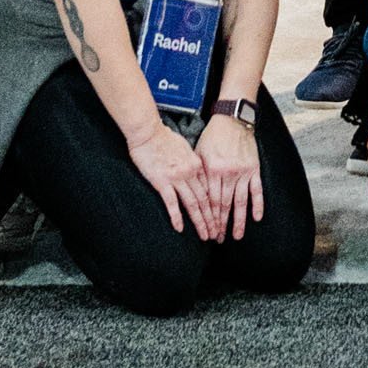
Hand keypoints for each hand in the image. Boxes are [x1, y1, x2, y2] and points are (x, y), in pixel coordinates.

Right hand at [128, 123, 221, 237]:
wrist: (148, 131)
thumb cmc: (164, 138)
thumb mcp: (185, 149)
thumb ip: (192, 163)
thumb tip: (197, 172)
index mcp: (197, 165)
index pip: (210, 191)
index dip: (216, 207)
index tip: (220, 219)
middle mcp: (190, 173)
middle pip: (204, 200)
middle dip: (212, 219)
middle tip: (217, 234)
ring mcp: (177, 178)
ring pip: (192, 204)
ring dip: (200, 221)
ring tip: (205, 235)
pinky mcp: (162, 181)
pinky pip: (171, 203)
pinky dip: (176, 216)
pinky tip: (180, 228)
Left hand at [197, 112, 264, 238]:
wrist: (233, 118)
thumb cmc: (213, 136)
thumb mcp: (199, 153)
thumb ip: (198, 174)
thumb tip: (193, 194)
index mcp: (212, 170)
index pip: (210, 201)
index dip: (208, 218)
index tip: (207, 231)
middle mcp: (228, 173)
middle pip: (224, 205)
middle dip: (221, 224)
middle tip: (218, 239)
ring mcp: (242, 172)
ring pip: (240, 202)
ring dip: (239, 221)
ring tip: (237, 236)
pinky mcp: (254, 168)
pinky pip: (257, 190)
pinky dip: (257, 204)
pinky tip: (256, 218)